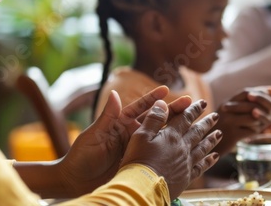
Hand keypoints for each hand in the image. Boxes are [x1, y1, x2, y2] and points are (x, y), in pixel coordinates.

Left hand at [54, 86, 192, 196]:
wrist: (76, 181)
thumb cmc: (81, 156)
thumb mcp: (94, 135)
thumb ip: (107, 116)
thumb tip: (115, 94)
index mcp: (120, 123)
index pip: (140, 107)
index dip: (153, 98)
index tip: (166, 89)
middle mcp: (131, 133)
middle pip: (155, 119)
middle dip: (172, 110)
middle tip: (189, 102)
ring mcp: (137, 148)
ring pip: (160, 136)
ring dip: (176, 128)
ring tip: (193, 121)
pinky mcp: (139, 162)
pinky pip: (157, 154)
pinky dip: (170, 150)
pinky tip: (184, 147)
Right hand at [120, 100, 221, 198]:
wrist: (143, 187)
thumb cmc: (138, 160)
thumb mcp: (141, 135)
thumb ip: (154, 118)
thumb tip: (162, 103)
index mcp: (171, 135)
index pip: (185, 118)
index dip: (194, 109)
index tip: (203, 103)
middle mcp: (182, 147)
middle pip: (197, 132)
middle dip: (207, 123)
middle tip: (216, 116)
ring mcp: (186, 163)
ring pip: (202, 148)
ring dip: (211, 139)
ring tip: (219, 133)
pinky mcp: (186, 177)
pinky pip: (201, 167)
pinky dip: (209, 161)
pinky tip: (215, 157)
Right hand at [214, 86, 270, 154]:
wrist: (207, 144)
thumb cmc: (223, 126)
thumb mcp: (232, 111)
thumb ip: (251, 100)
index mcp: (226, 103)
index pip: (245, 92)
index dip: (259, 95)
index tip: (267, 101)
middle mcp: (226, 110)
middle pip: (251, 105)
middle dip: (263, 112)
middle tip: (265, 117)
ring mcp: (228, 122)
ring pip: (253, 118)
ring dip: (259, 122)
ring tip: (256, 125)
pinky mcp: (232, 135)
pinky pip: (251, 130)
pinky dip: (255, 131)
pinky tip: (251, 132)